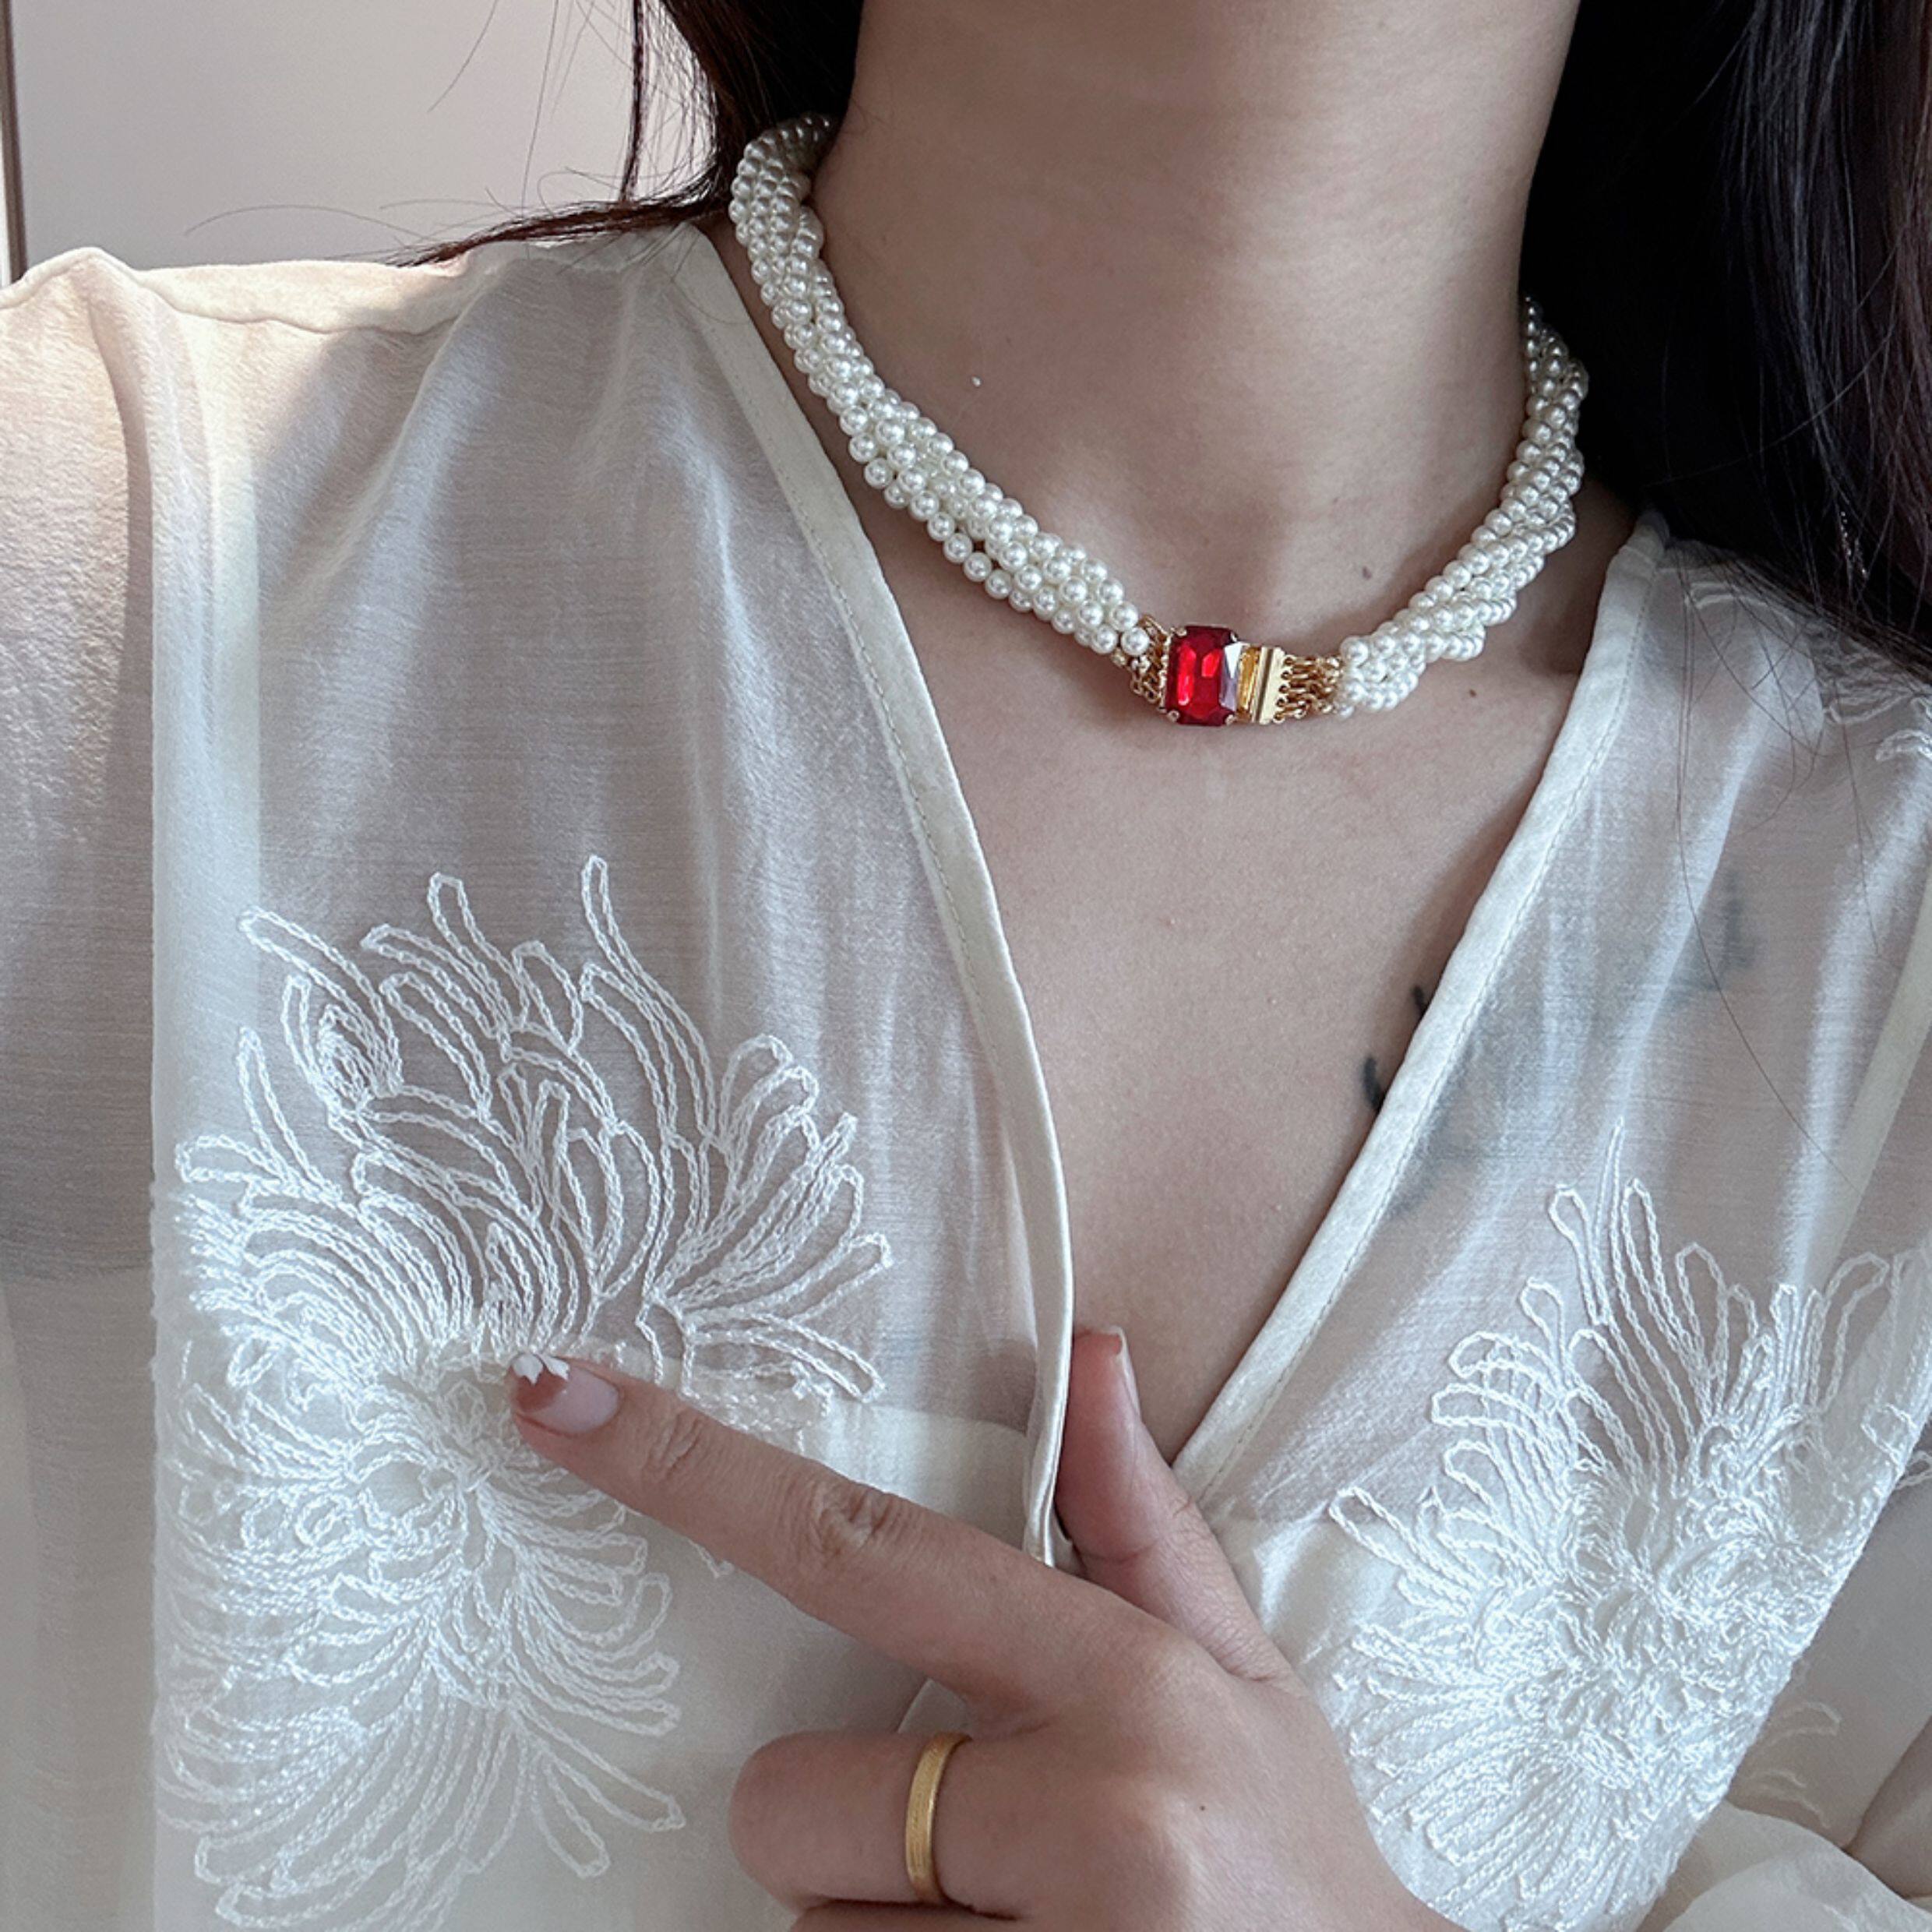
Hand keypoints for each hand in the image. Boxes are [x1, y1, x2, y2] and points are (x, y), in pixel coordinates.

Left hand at [505, 1329, 1455, 1929]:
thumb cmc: (1289, 1846)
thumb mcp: (1239, 1668)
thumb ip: (1137, 1516)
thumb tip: (1085, 1346)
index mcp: (1124, 1679)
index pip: (867, 1547)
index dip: (696, 1471)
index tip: (558, 1398)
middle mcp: (1089, 1817)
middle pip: (789, 1800)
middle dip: (846, 1828)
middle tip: (972, 1852)